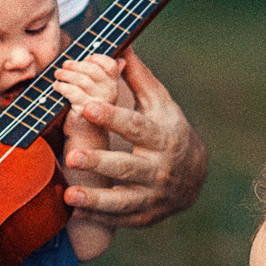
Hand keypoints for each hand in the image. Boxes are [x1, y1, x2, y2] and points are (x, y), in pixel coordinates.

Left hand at [59, 51, 206, 227]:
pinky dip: (99, 217)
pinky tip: (75, 213)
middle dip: (99, 162)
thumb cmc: (170, 131)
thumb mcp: (162, 105)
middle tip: (72, 156)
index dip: (112, 117)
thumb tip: (123, 46)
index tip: (88, 107)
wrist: (195, 177)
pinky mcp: (145, 216)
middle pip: (127, 166)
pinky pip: (120, 219)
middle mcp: (158, 168)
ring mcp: (152, 195)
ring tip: (69, 195)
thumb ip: (139, 80)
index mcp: (161, 136)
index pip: (136, 126)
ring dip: (96, 199)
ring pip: (123, 200)